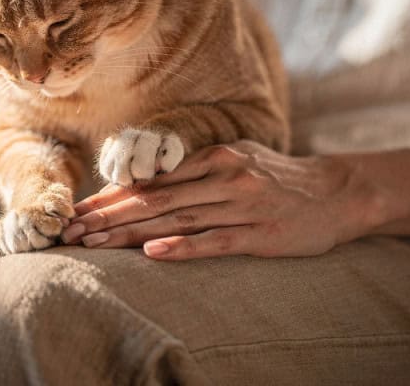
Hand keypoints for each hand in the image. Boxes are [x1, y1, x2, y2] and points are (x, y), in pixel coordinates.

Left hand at [62, 141, 359, 259]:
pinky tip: (152, 252)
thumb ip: (193, 169)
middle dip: (108, 216)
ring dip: (130, 233)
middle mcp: (224, 176)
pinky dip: (182, 247)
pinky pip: (215, 241)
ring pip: (176, 219)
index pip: (151, 179)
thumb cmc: (275, 178)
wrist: (337, 192)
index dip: (111, 196)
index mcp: (213, 157)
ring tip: (95, 244)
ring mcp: (243, 205)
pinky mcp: (261, 233)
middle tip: (73, 231)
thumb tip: (143, 181)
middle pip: (155, 198)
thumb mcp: (235, 160)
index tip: (78, 211)